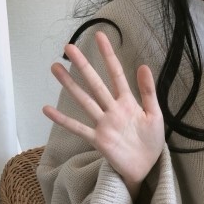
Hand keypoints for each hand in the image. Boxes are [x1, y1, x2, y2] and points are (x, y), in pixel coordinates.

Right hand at [43, 32, 164, 199]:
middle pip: (96, 84)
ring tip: (55, 68)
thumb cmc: (151, 142)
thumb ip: (148, 92)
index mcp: (128, 103)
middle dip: (83, 66)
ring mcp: (103, 124)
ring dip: (70, 86)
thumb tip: (143, 65)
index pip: (116, 74)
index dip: (108, 56)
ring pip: (84, 101)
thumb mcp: (155, 115)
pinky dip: (63, 120)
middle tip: (68, 47)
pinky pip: (78, 128)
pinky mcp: (98, 140)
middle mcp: (112, 110)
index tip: (100, 36)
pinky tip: (48, 110)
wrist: (146, 167)